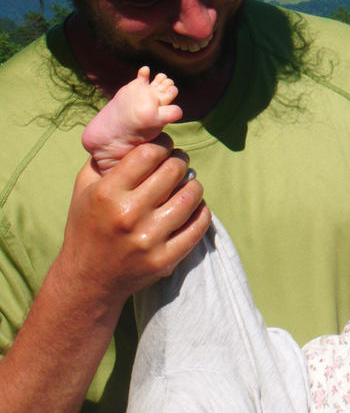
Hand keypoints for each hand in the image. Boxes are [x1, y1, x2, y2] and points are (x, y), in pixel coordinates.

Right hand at [61, 136, 210, 307]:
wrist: (89, 279)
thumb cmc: (87, 226)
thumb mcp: (85, 188)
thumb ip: (108, 160)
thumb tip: (141, 133)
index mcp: (107, 193)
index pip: (149, 154)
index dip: (162, 144)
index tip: (165, 146)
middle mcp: (128, 215)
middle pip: (173, 170)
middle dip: (180, 161)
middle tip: (179, 162)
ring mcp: (149, 239)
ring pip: (191, 196)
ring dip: (194, 184)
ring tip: (189, 182)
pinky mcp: (165, 259)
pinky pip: (198, 226)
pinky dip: (201, 211)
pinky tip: (195, 206)